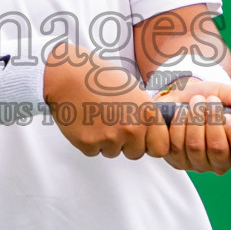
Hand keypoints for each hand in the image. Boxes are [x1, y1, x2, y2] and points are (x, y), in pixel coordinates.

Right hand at [44, 46, 169, 161]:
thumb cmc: (100, 78)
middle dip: (127, 144)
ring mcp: (110, 137)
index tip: (142, 138)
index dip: (150, 143)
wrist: (69, 76)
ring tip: (97, 118)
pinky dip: (89, 141)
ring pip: (113, 152)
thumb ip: (144, 113)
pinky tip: (85, 122)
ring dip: (106, 141)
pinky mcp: (89, 143)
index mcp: (146, 113)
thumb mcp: (133, 90)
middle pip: (136, 153)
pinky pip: (94, 151)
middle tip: (113, 123)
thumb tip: (153, 130)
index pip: (161, 148)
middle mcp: (132, 128)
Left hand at [156, 79, 230, 174]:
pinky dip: (178, 124)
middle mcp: (219, 163)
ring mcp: (197, 164)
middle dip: (212, 119)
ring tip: (195, 102)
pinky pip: (175, 145)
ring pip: (195, 146)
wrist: (181, 95)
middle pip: (217, 148)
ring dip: (194, 119)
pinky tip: (180, 112)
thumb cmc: (210, 99)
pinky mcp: (177, 160)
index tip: (228, 116)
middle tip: (209, 100)